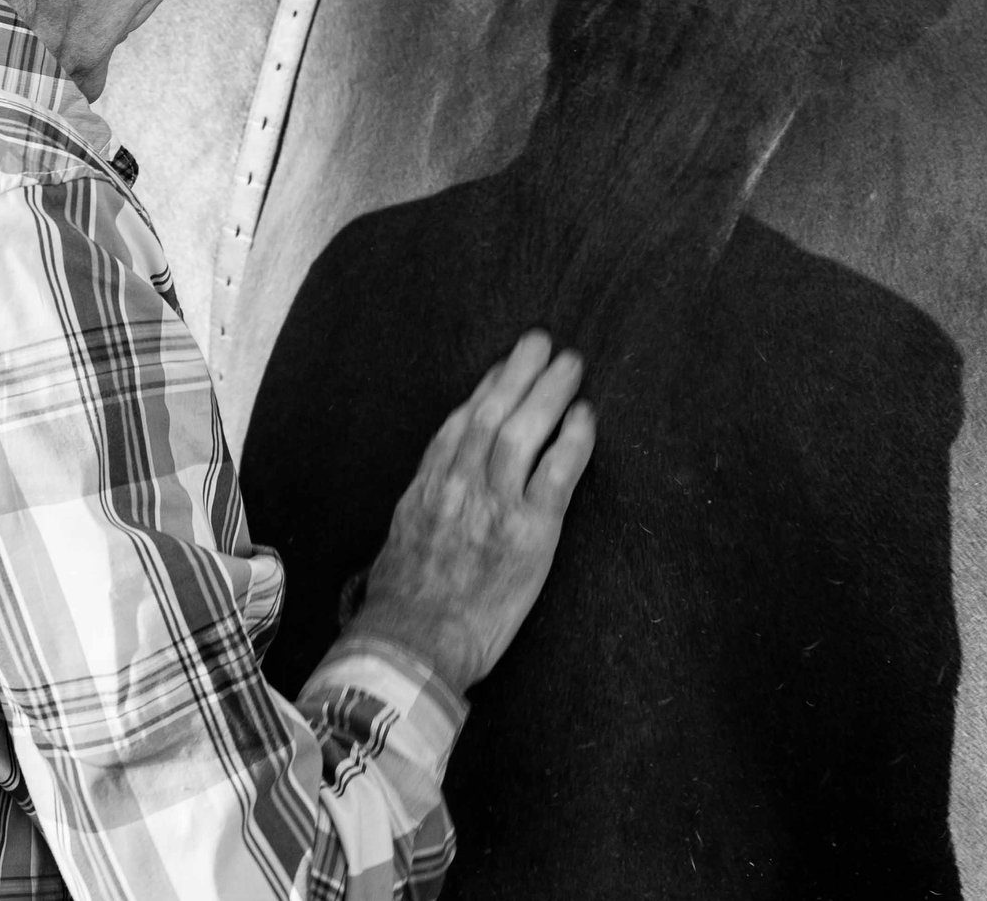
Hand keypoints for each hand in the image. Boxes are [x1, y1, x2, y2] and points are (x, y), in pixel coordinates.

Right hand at [344, 329, 595, 692]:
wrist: (413, 643)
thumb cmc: (403, 603)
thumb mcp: (400, 539)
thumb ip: (425, 504)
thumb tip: (441, 490)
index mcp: (427, 485)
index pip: (458, 423)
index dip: (484, 390)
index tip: (504, 368)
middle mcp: (458, 485)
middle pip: (491, 412)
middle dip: (518, 372)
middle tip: (541, 343)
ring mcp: (494, 506)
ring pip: (523, 430)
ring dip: (549, 391)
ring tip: (570, 364)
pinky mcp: (529, 534)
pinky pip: (556, 474)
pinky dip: (573, 441)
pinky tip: (586, 418)